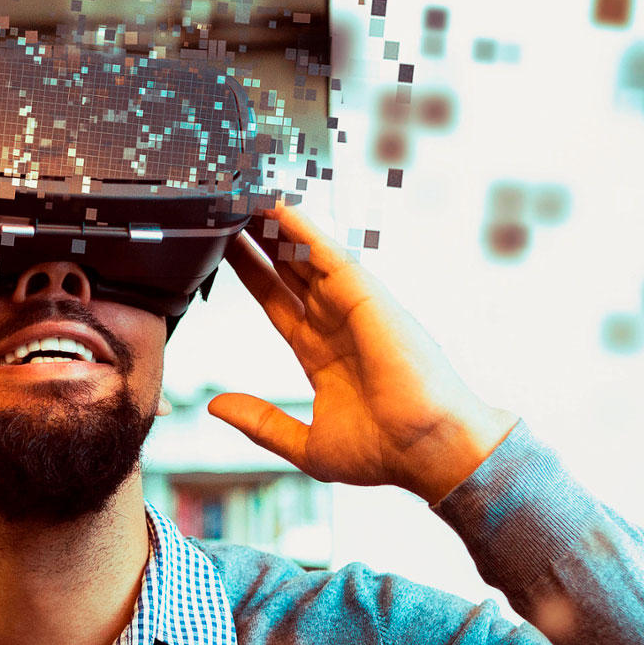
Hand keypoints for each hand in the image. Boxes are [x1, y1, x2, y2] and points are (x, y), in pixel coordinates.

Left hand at [208, 201, 518, 503]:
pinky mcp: (365, 294)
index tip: (221, 251)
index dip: (249, 274)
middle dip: (256, 239)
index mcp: (320, 353)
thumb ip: (260, 421)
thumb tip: (216, 407)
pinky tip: (273, 205)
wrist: (427, 451)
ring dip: (272, 223)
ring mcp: (350, 305)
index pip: (275, 302)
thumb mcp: (305, 443)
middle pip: (286, 268)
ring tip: (239, 193)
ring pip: (302, 253)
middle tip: (224, 208)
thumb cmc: (384, 451)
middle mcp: (334, 322)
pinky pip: (326, 253)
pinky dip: (300, 228)